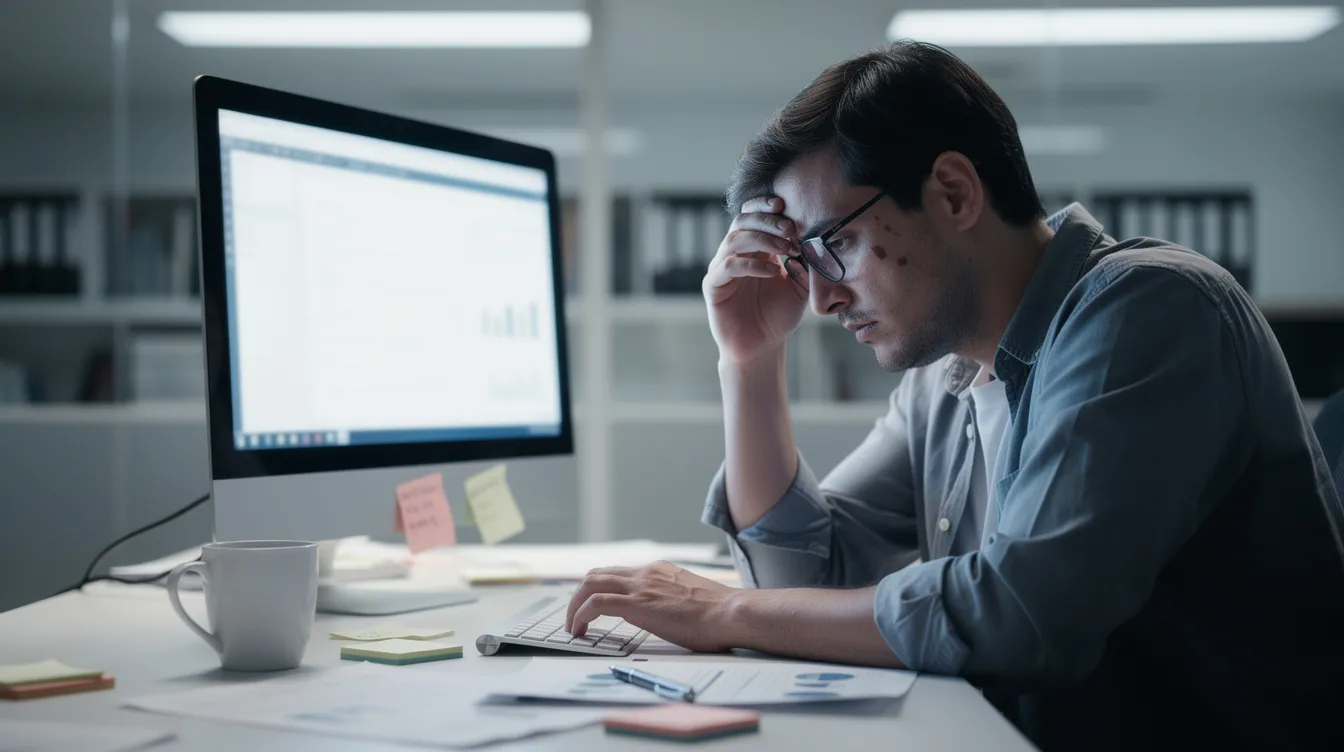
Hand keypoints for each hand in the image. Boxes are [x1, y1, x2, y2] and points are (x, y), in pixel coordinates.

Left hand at [565, 562, 737, 652]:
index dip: (599, 588)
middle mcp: (646, 572)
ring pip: (590, 584)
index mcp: (659, 570)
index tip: (590, 605)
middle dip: (579, 595)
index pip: (618, 572)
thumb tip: (666, 615)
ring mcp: (641, 586)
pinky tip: (579, 630)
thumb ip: (672, 599)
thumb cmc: (719, 614)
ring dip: (575, 605)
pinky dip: (581, 614)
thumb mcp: (690, 598)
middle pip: (597, 574)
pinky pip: (596, 603)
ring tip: (572, 627)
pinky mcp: (637, 604)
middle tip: (575, 617)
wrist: (731, 613)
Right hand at [702, 196, 806, 364]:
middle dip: (767, 220)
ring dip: (762, 239)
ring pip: (734, 240)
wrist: (762, 347)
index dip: (764, 205)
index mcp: (754, 249)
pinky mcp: (714, 287)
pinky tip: (773, 272)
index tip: (786, 204)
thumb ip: (805, 267)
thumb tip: (807, 246)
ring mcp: (721, 269)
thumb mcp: (800, 288)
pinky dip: (751, 265)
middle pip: (742, 221)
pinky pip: (728, 267)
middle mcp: (735, 255)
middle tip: (790, 229)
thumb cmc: (778, 316)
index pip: (752, 215)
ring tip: (786, 249)